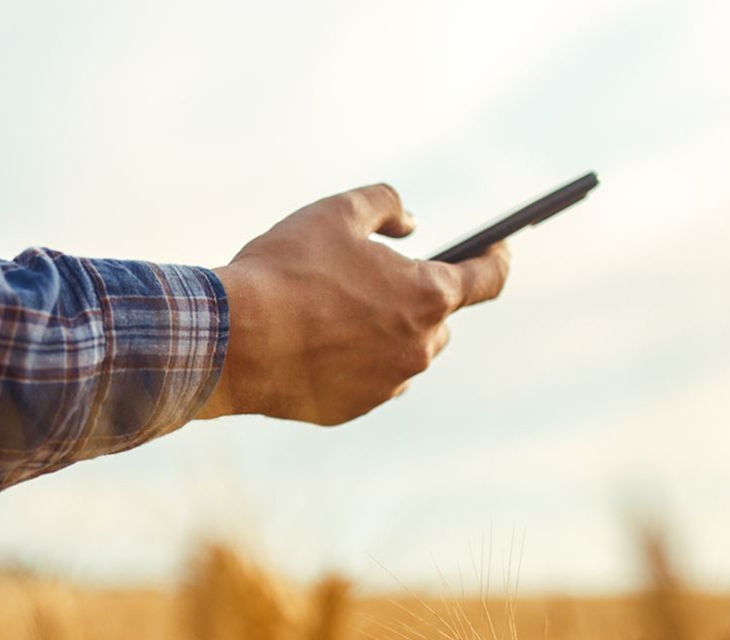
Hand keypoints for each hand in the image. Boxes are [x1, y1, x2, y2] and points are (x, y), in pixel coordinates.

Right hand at [196, 184, 510, 425]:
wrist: (231, 340)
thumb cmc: (285, 270)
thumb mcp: (336, 212)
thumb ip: (386, 205)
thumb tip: (411, 224)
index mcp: (428, 295)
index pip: (489, 278)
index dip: (497, 258)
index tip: (498, 247)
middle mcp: (419, 346)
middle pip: (438, 319)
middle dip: (412, 297)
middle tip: (367, 278)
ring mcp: (388, 384)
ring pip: (401, 351)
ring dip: (381, 331)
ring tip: (328, 311)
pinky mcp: (353, 408)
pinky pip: (367, 380)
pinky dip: (350, 361)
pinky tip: (311, 343)